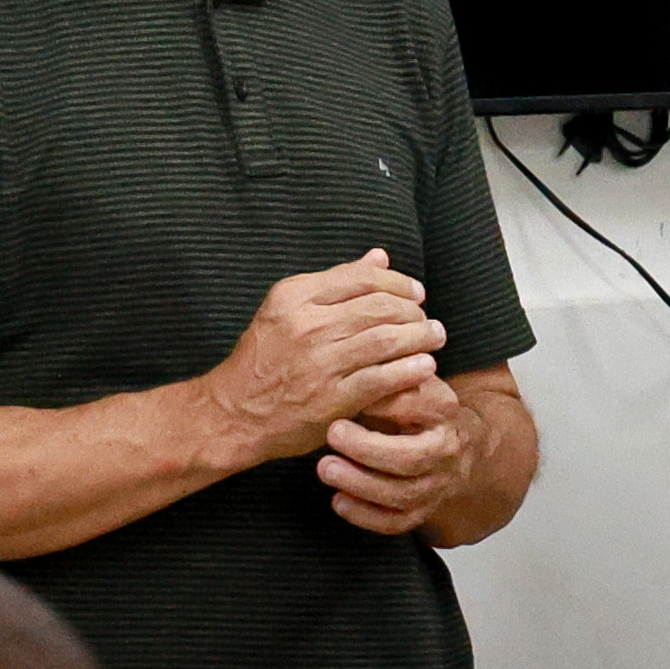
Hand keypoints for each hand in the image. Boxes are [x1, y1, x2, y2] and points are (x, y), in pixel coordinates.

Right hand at [199, 251, 446, 468]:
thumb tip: (379, 256)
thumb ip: (335, 283)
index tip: (416, 293)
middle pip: (380, 307)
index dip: (399, 283)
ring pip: (387, 339)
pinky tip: (425, 365)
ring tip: (434, 338)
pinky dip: (411, 369)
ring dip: (421, 337)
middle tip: (428, 320)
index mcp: (293, 296)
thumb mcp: (286, 310)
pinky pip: (384, 378)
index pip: (362, 278)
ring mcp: (320, 362)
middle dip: (414, 311)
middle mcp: (306, 325)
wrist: (235, 412)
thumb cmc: (265, 359)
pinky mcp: (332, 397)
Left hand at [315, 376, 474, 536]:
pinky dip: (365, 516)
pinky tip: (339, 500)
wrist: (455, 443)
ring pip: (402, 493)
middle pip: (410, 457)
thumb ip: (385, 371)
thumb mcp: (408, 380)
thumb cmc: (416, 407)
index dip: (381, 400)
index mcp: (443, 410)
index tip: (349, 390)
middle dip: (368, 449)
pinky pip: (396, 522)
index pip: (415, 404)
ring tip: (325, 467)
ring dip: (360, 483)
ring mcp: (436, 484)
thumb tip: (352, 356)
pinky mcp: (422, 510)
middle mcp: (445, 449)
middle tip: (333, 433)